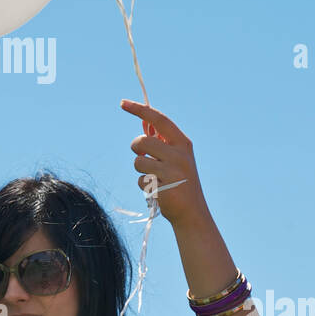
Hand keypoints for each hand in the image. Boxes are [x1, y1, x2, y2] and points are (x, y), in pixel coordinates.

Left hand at [120, 99, 209, 228]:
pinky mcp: (164, 187)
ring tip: (155, 178)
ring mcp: (173, 171)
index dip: (140, 109)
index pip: (159, 119)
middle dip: (135, 148)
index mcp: (182, 142)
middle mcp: (180, 154)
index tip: (122, 102)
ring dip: (140, 170)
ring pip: (138, 162)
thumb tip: (143, 119)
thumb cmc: (179, 181)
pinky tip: (158, 190)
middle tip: (141, 155)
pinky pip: (141, 180)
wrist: (192, 212)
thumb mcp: (174, 156)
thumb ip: (160, 139)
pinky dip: (144, 186)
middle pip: (143, 141)